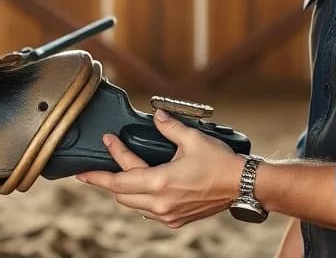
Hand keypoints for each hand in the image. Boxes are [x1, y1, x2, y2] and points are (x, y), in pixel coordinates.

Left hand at [74, 109, 246, 227]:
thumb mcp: (193, 138)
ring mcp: (168, 214)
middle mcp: (161, 203)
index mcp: (160, 182)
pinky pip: (148, 212)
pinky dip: (140, 200)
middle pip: (120, 196)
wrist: (242, 185)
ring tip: (119, 175)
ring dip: (124, 191)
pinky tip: (142, 188)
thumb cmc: (220, 163)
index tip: (93, 156)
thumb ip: (169, 127)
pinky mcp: (177, 220)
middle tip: (98, 167)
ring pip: (133, 206)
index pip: (118, 180)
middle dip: (107, 180)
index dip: (101, 169)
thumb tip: (156, 116)